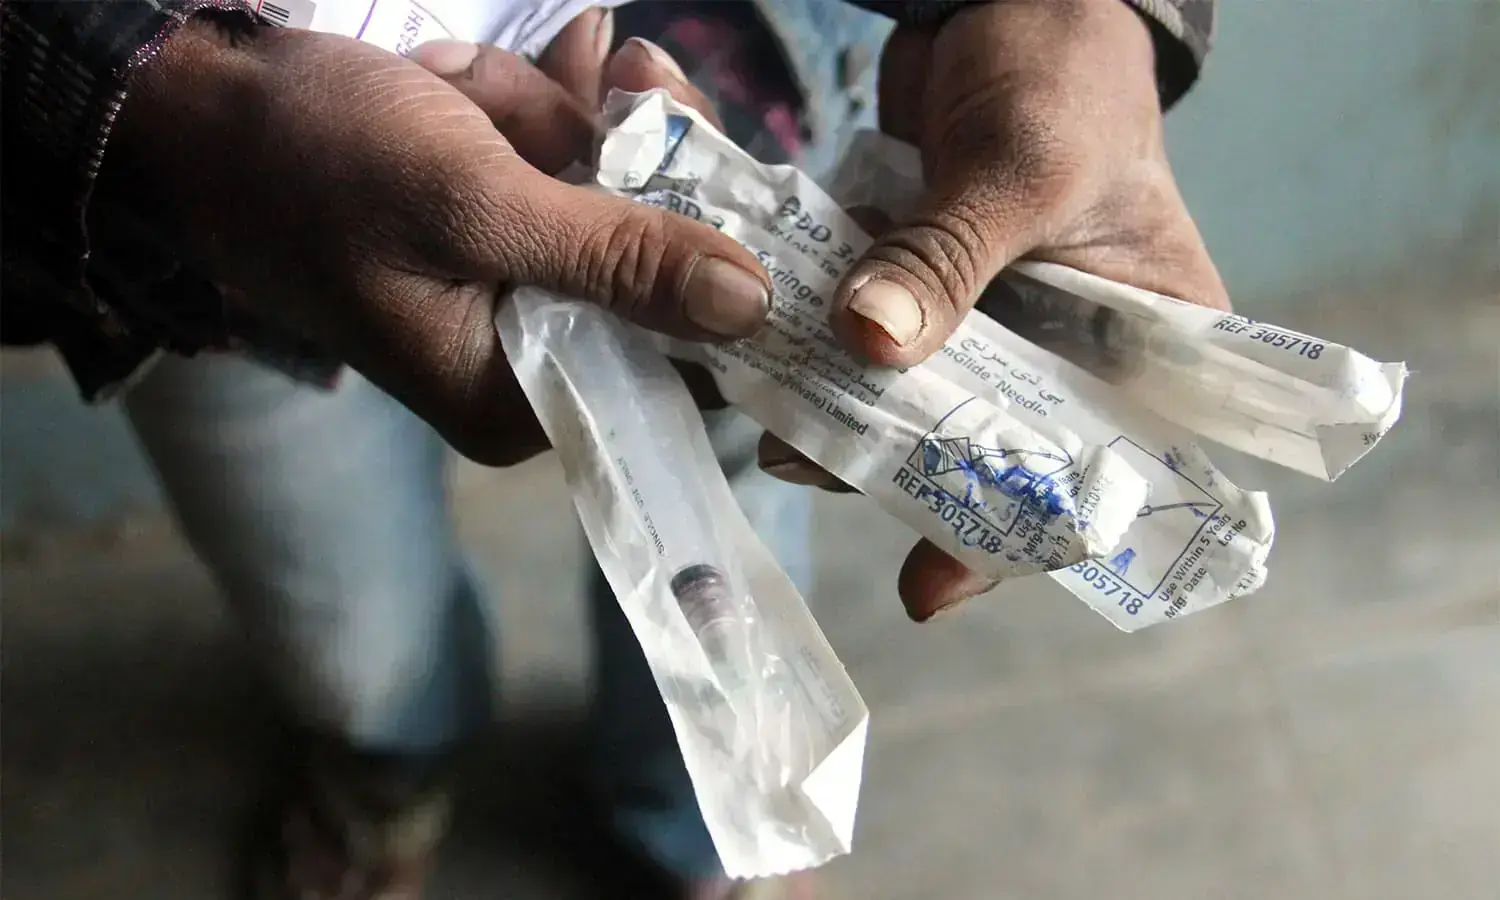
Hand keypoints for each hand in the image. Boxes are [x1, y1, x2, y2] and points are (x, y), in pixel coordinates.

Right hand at [102, 21, 770, 465]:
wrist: (193, 104)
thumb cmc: (314, 166)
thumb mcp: (471, 209)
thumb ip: (613, 261)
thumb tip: (751, 308)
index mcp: (515, 392)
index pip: (673, 366)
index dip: (724, 284)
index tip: (755, 198)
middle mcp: (528, 349)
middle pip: (657, 266)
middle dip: (624, 161)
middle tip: (622, 81)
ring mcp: (518, 276)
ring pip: (616, 190)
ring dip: (553, 118)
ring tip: (462, 88)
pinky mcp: (503, 216)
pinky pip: (567, 155)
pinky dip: (528, 104)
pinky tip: (461, 77)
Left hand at [780, 0, 1229, 619]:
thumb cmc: (1065, 73)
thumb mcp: (1024, 166)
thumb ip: (949, 256)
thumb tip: (868, 342)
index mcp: (1143, 348)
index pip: (1095, 476)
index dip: (1017, 541)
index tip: (928, 585)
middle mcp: (1065, 351)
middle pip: (983, 449)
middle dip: (894, 469)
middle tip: (806, 461)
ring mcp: (985, 320)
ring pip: (909, 399)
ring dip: (836, 408)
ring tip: (767, 416)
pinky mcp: (918, 282)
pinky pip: (866, 333)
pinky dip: (814, 343)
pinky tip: (753, 355)